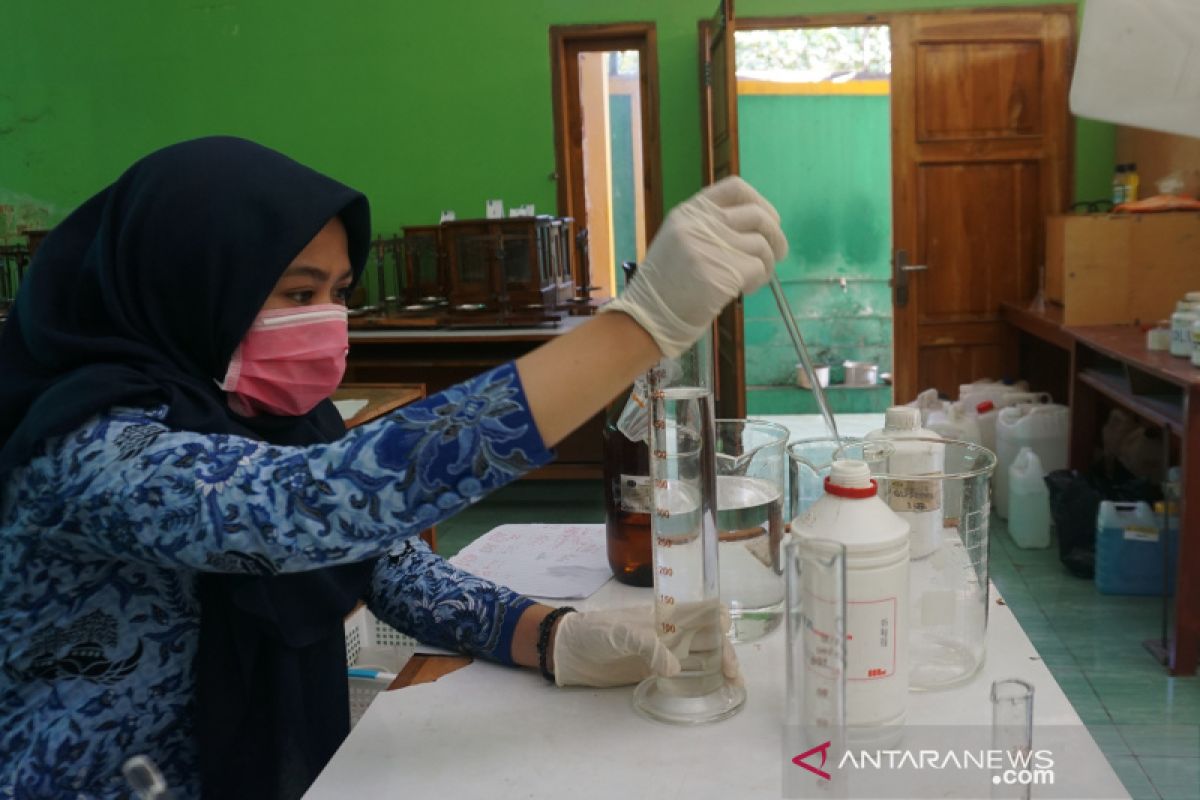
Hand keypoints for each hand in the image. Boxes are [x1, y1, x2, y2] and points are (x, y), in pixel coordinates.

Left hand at [551, 605, 741, 688]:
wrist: (569, 651)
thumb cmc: (595, 631)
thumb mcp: (620, 633)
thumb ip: (647, 646)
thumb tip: (676, 668)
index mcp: (666, 614)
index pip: (702, 610)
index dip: (720, 619)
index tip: (726, 637)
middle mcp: (671, 631)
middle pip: (708, 637)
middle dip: (726, 652)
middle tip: (733, 676)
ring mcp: (664, 652)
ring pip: (701, 656)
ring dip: (719, 667)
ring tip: (734, 686)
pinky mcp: (654, 670)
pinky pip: (684, 674)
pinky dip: (701, 680)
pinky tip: (712, 690)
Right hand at [601, 176, 787, 356]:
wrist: (648, 317)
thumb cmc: (665, 285)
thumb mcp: (679, 241)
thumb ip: (709, 228)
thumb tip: (755, 229)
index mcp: (689, 212)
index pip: (736, 188)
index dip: (760, 202)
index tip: (769, 220)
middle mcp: (700, 223)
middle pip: (758, 216)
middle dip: (776, 236)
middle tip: (778, 253)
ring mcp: (711, 247)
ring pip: (762, 245)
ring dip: (767, 264)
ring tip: (753, 279)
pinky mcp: (723, 272)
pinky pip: (758, 269)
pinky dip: (758, 281)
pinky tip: (743, 291)